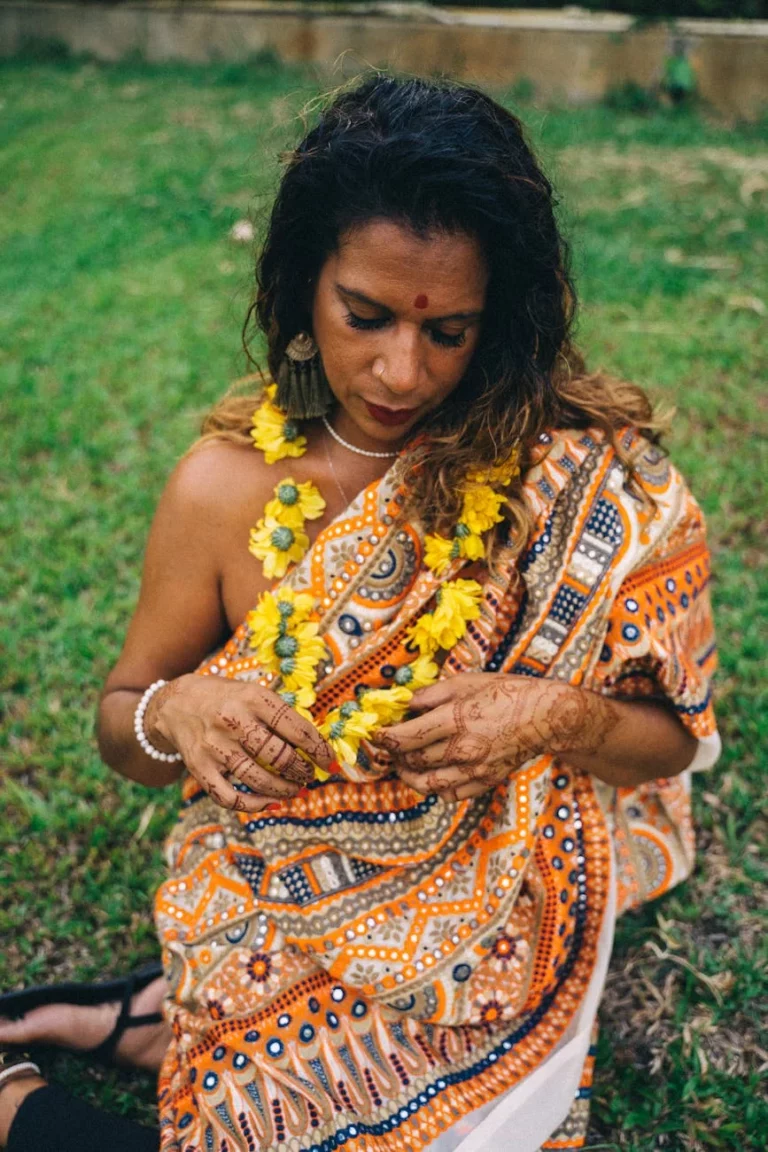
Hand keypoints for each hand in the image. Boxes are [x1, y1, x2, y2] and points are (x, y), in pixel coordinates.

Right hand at [144, 675, 334, 812]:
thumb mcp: (253, 693)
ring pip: (258, 779)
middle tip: (310, 776)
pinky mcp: (200, 767)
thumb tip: (315, 746)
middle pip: (278, 756)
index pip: (295, 727)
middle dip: (301, 771)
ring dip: (284, 790)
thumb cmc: (227, 698)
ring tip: (297, 790)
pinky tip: (271, 803)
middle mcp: (232, 720)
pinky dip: (254, 806)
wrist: (177, 703)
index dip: (318, 748)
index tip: (330, 762)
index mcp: (252, 698)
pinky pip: (229, 797)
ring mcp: (214, 746)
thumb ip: (280, 715)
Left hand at [372, 674, 602, 800]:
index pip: (406, 737)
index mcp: (455, 719)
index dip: (384, 739)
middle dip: (394, 757)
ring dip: (410, 777)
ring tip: (405, 766)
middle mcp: (463, 748)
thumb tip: (402, 702)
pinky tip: (433, 774)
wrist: (546, 716)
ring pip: (429, 785)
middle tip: (388, 749)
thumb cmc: (505, 692)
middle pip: (414, 762)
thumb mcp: (466, 682)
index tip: (376, 735)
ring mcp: (475, 769)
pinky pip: (452, 794)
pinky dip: (437, 788)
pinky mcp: (486, 781)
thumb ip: (430, 695)